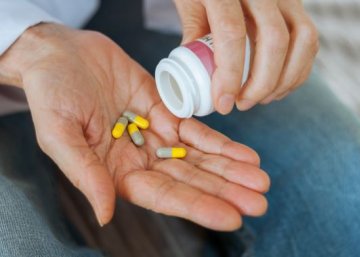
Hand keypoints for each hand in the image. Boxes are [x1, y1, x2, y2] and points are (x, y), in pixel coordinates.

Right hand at [0, 23, 268, 230]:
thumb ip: (85, 174)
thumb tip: (105, 214)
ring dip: (230, 169)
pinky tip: (245, 155)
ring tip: (260, 180)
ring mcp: (157, 136)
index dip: (197, 206)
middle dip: (225, 191)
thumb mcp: (59, 134)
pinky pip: (197, 131)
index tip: (230, 217)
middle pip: (191, 180)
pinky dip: (221, 142)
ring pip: (200, 158)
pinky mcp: (166, 112)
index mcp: (117, 173)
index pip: (164, 196)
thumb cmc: (51, 92)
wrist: (61, 54)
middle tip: (259, 201)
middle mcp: (142, 160)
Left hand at [174, 0, 318, 113]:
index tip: (223, 103)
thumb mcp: (189, 5)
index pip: (232, 33)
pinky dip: (298, 70)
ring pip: (303, 40)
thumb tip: (202, 81)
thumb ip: (194, 38)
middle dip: (261, 84)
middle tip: (242, 104)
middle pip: (274, 40)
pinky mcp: (299, 5)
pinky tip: (278, 87)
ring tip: (261, 99)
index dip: (229, 75)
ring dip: (285, 80)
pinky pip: (310, 40)